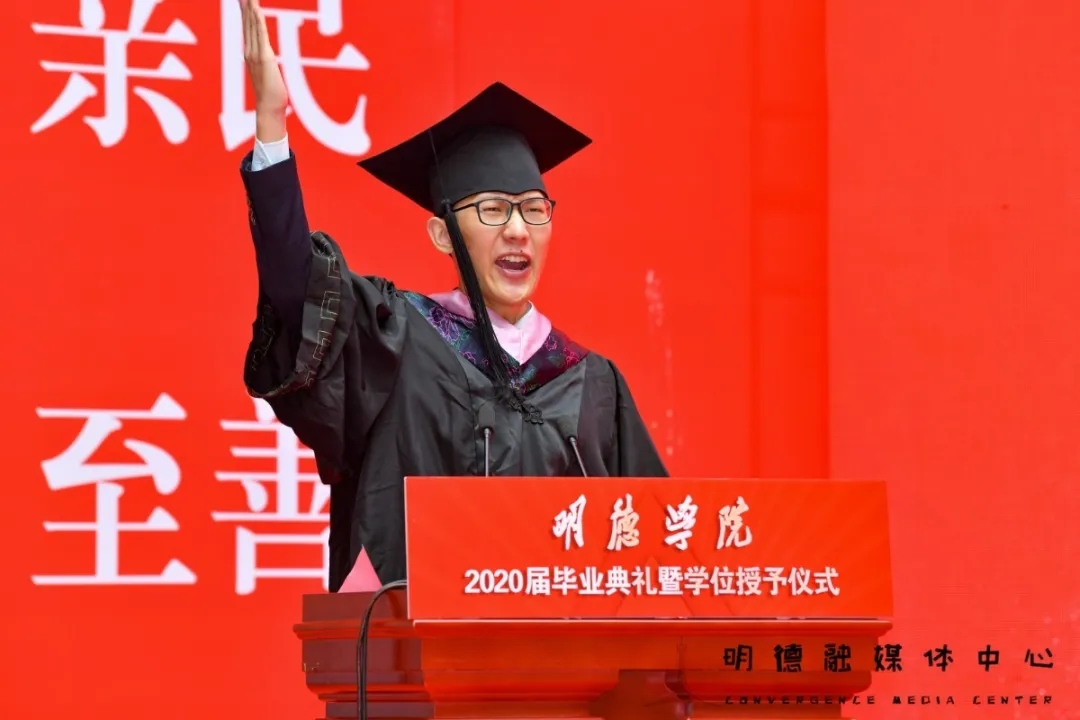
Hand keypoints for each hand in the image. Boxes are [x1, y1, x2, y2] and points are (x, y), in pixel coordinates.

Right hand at [241, 0, 287, 140]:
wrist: (270, 107)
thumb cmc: (272, 94)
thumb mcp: (269, 72)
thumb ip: (267, 62)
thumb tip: (268, 57)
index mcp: (250, 52)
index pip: (247, 26)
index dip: (245, 10)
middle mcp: (249, 50)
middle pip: (247, 22)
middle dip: (245, 4)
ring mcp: (255, 54)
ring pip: (252, 25)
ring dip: (250, 7)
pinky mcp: (264, 58)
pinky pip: (261, 35)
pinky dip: (258, 21)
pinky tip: (256, 9)